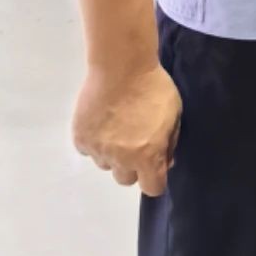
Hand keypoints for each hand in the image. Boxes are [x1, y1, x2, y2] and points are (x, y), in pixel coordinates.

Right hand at [72, 61, 181, 196]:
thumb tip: (165, 161)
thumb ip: (169, 142)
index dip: (154, 178)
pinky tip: (102, 122)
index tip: (154, 165)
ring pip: (106, 165)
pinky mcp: (80, 139)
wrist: (121, 66)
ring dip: (113, 154)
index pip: (152, 188)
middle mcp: (121, 159)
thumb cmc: (154, 88)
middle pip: (126, 179)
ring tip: (117, 127)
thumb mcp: (174, 114)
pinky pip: (89, 150)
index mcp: (147, 156)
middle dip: (133, 165)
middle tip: (135, 142)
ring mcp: (98, 150)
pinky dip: (95, 141)